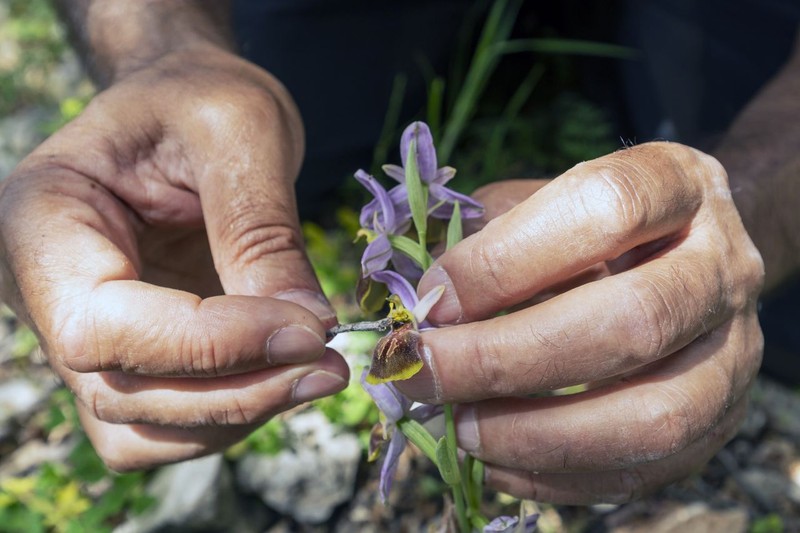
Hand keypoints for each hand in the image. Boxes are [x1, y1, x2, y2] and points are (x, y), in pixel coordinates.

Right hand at [0, 45, 347, 470]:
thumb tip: (306, 329)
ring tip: (319, 369)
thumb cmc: (199, 97)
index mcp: (42, 221)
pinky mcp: (135, 360)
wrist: (186, 110)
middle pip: (121, 392)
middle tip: (331, 365)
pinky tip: (287, 374)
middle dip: (237, 392)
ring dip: (239, 415)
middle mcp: (44, 293)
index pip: (101, 326)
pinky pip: (169, 427)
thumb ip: (262, 229)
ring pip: (144, 429)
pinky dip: (232, 417)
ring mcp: (86, 337)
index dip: (209, 344)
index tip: (308, 330)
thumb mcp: (240, 128)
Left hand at [399, 142, 763, 503]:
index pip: (603, 210)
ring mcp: (733, 351)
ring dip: (537, 434)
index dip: (506, 260)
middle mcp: (721, 266)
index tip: (432, 300)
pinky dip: (560, 476)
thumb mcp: (539, 200)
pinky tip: (497, 460)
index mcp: (675, 184)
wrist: (688, 255)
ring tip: (459, 426)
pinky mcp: (723, 421)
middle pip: (632, 320)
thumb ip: (482, 235)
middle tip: (422, 372)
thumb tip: (419, 304)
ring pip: (653, 415)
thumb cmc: (593, 225)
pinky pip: (648, 470)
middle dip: (506, 359)